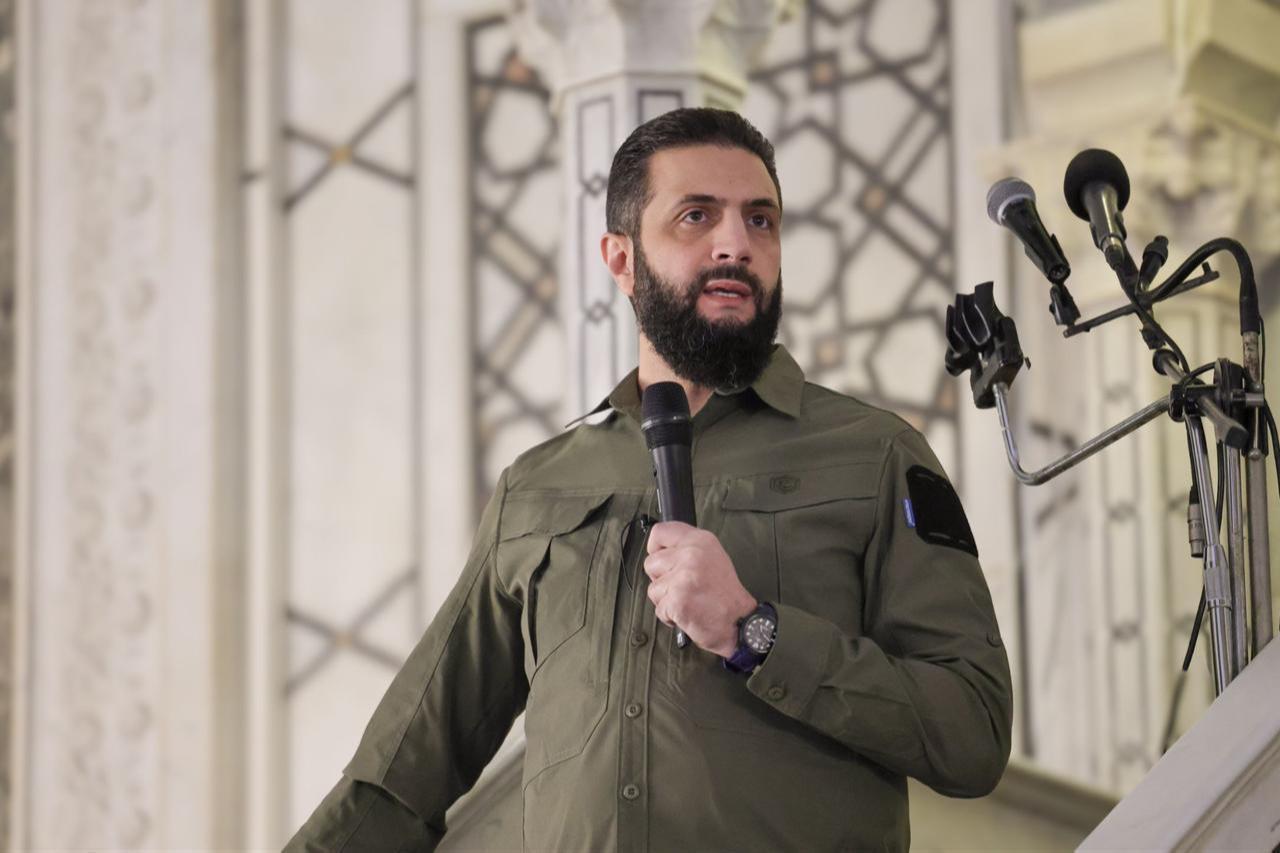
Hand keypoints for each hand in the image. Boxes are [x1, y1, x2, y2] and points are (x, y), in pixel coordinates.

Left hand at [643, 521, 756, 657]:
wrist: (740, 622)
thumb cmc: (726, 594)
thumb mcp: (712, 556)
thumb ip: (686, 548)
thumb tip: (659, 551)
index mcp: (700, 540)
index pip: (659, 532)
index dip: (655, 548)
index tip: (663, 560)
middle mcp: (691, 555)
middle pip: (650, 563)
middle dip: (661, 579)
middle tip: (683, 586)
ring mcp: (683, 577)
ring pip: (653, 588)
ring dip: (666, 600)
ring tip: (688, 600)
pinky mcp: (678, 600)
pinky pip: (659, 609)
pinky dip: (670, 616)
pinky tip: (688, 612)